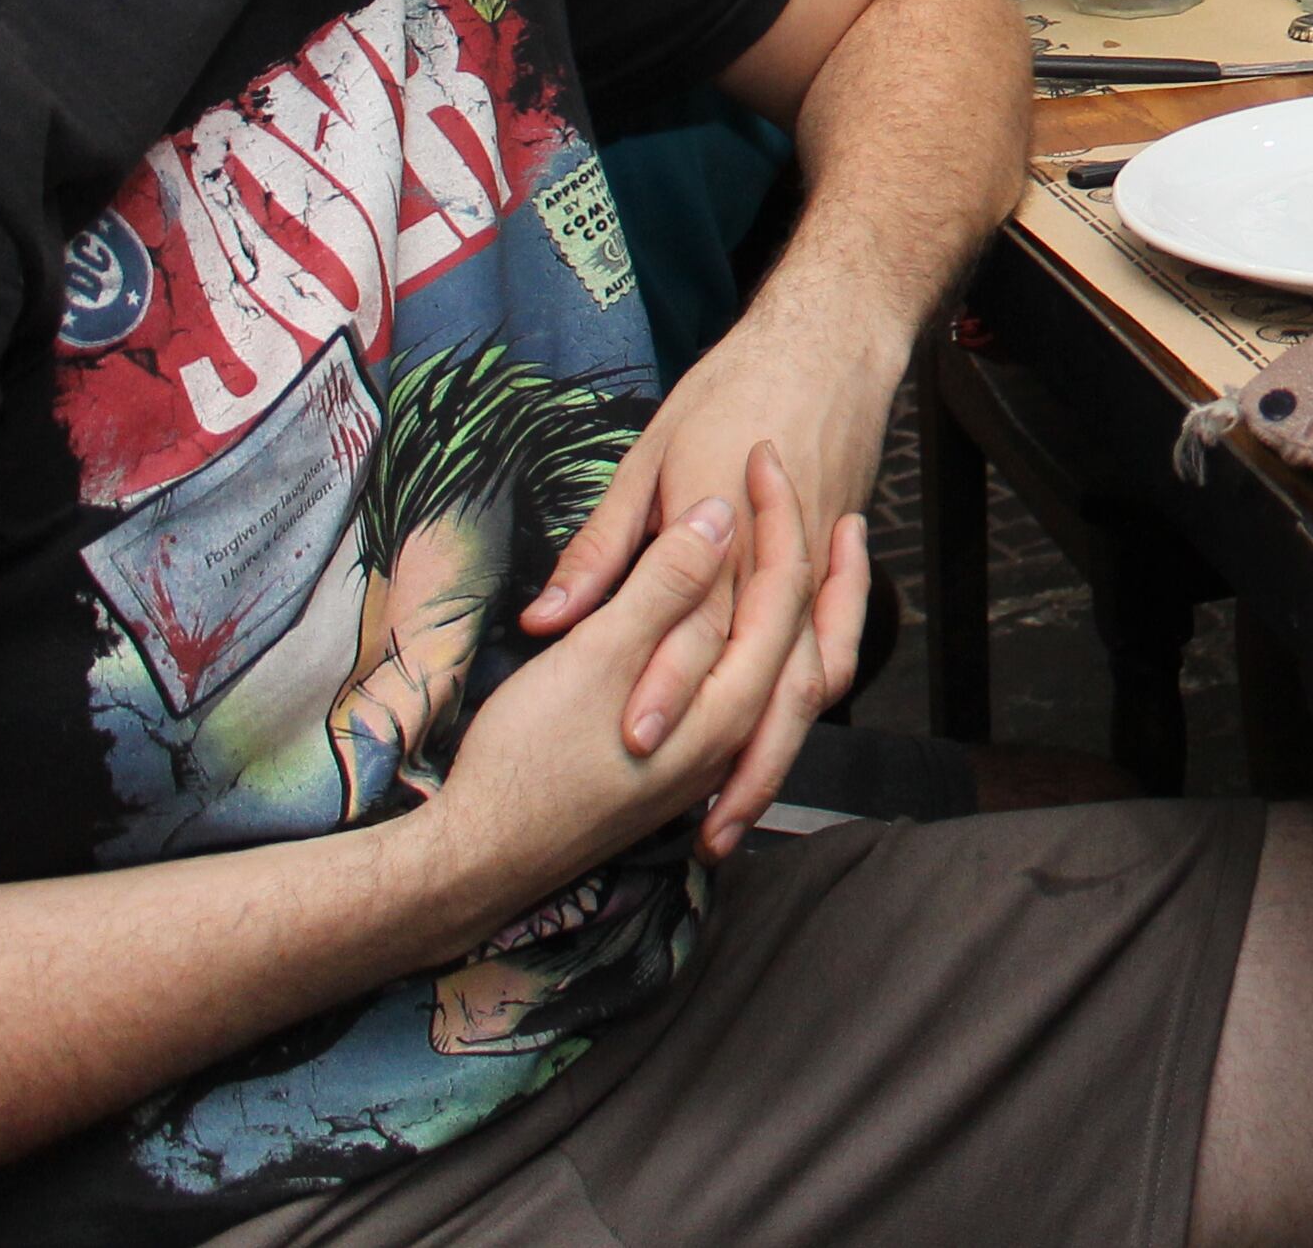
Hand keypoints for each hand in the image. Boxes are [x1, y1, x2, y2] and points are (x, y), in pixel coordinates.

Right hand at [425, 453, 841, 904]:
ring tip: (834, 541)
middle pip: (805, 627)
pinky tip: (763, 619)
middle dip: (811, 550)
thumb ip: (662, 588)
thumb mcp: (594, 659)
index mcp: (728, 699)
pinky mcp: (686, 765)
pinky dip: (785, 644)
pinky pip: (761, 694)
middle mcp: (739, 731)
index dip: (772, 512)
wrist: (478, 861)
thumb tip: (718, 519)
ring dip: (817, 601)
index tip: (756, 451)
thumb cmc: (528, 757)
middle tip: (795, 480)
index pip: (781, 589)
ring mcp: (717, 753)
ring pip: (796, 667)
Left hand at [517, 311, 897, 850]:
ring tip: (731, 819)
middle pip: (763, 683)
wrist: (831, 346)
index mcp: (725, 535)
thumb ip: (604, 545)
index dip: (663, 691)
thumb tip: (546, 618)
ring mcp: (814, 578)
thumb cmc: (732, 392)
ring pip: (805, 687)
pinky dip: (801, 714)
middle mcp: (779, 569)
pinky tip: (769, 749)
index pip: (692, 629)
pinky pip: (825, 660)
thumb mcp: (649, 454)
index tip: (631, 745)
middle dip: (737, 765)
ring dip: (774, 758)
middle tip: (697, 831)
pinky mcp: (831, 578)